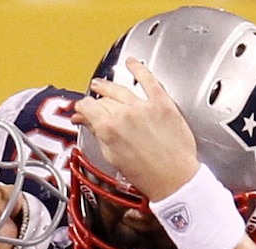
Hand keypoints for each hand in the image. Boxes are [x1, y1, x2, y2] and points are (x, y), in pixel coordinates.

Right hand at [71, 57, 199, 200]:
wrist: (175, 179)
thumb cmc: (147, 176)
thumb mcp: (113, 158)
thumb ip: (99, 136)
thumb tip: (89, 123)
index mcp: (109, 129)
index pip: (88, 107)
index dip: (81, 108)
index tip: (80, 110)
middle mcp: (125, 114)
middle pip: (104, 99)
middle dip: (95, 100)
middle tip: (91, 101)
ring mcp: (144, 106)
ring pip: (121, 89)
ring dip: (108, 85)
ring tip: (102, 84)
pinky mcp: (162, 103)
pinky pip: (149, 80)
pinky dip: (139, 69)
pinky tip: (132, 63)